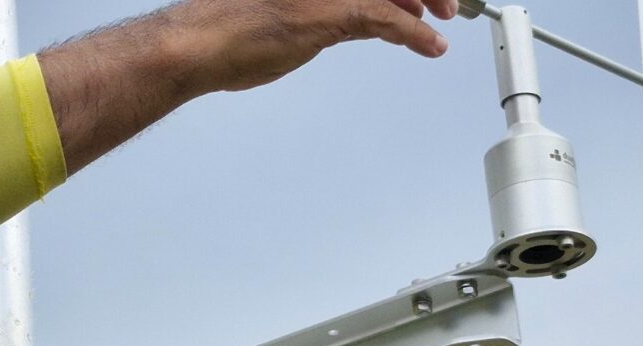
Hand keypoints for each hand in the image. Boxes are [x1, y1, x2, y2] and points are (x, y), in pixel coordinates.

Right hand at [168, 0, 461, 93]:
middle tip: (444, 1)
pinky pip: (389, 20)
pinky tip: (430, 44)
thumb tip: (358, 18)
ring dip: (428, 2)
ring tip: (443, 15)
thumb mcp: (288, 10)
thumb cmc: (229, 27)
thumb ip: (328, 9)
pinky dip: (415, 34)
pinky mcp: (336, 11)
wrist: (199, 41)